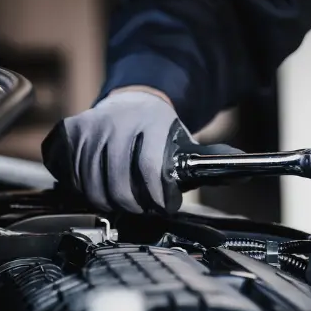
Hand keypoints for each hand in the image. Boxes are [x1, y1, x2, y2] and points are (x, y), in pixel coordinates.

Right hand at [42, 89, 241, 213]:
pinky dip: (79, 186)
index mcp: (151, 122)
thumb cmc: (163, 134)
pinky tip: (96, 184)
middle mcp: (116, 121)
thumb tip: (244, 169)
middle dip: (133, 207)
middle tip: (143, 209)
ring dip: (106, 201)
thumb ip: (215, 161)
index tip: (164, 207)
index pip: (151, 170)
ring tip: (123, 200)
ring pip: (89, 185)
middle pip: (117, 186)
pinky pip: (66, 173)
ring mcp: (88, 126)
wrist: (134, 102)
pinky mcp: (67, 132)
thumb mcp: (190, 145)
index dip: (158, 198)